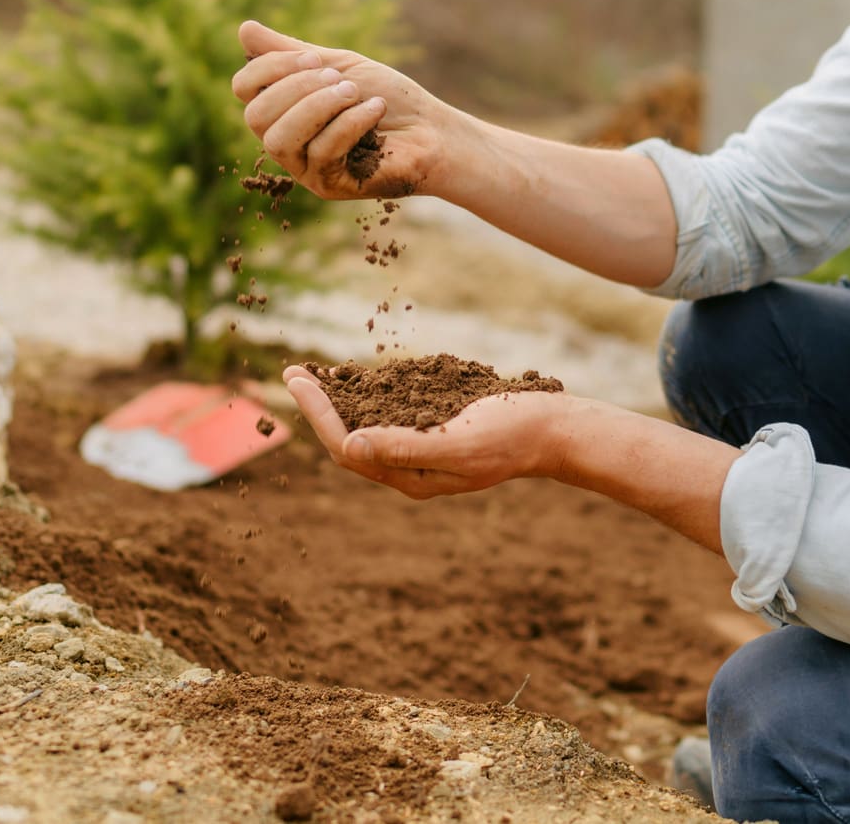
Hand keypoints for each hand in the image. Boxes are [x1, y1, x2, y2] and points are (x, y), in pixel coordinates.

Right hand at [231, 19, 454, 200]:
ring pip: (279, 140)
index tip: (316, 59)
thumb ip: (292, 52)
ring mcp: (304, 168)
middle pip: (255, 116)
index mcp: (282, 109)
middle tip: (339, 78)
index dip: (271, 67)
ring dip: (319, 106)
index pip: (244, 88)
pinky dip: (350, 123)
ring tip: (354, 93)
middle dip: (297, 88)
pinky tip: (374, 110)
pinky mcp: (329, 186)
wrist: (433, 130)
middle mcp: (286, 141)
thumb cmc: (388, 97)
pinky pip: (321, 152)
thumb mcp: (338, 65)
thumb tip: (243, 28)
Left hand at [281, 365, 577, 498]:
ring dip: (338, 400)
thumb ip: (406, 446)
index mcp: (412, 477)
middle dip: (318, 406)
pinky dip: (368, 395)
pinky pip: (390, 415)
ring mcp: (425, 449)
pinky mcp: (437, 429)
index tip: (300, 380)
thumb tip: (351, 444)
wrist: (556, 427)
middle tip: (293, 372)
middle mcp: (412, 467)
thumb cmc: (513, 433)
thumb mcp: (459, 440)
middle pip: (350, 439)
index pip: (348, 448)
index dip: (319, 414)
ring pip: (367, 427)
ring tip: (313, 373)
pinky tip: (359, 376)